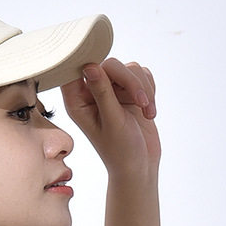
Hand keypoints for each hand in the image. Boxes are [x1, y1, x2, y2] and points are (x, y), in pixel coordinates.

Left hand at [60, 57, 159, 177]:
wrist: (140, 165)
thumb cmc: (121, 151)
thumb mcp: (112, 122)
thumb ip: (102, 93)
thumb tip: (91, 66)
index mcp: (78, 101)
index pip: (76, 69)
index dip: (87, 60)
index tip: (101, 64)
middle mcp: (93, 92)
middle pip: (110, 65)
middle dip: (130, 81)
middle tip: (141, 102)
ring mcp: (112, 90)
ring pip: (129, 68)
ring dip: (143, 89)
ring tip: (147, 112)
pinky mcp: (129, 91)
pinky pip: (142, 74)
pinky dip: (149, 90)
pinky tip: (148, 111)